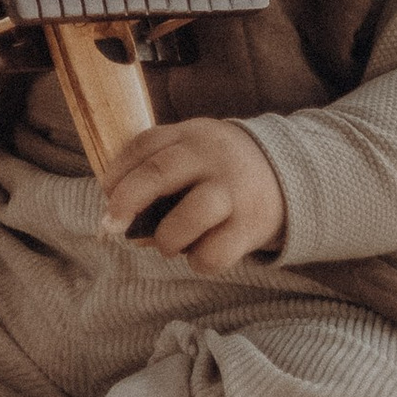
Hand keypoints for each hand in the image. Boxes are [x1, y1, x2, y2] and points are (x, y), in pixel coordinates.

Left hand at [100, 117, 286, 270]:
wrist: (289, 174)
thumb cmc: (220, 170)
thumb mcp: (193, 153)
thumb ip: (158, 176)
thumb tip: (123, 225)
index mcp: (190, 136)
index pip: (143, 146)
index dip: (117, 172)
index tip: (107, 195)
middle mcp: (211, 158)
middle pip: (159, 173)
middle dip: (127, 201)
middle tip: (112, 224)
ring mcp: (233, 192)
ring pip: (187, 218)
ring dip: (166, 239)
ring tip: (168, 243)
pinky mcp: (251, 226)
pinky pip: (213, 254)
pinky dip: (198, 261)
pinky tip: (201, 252)